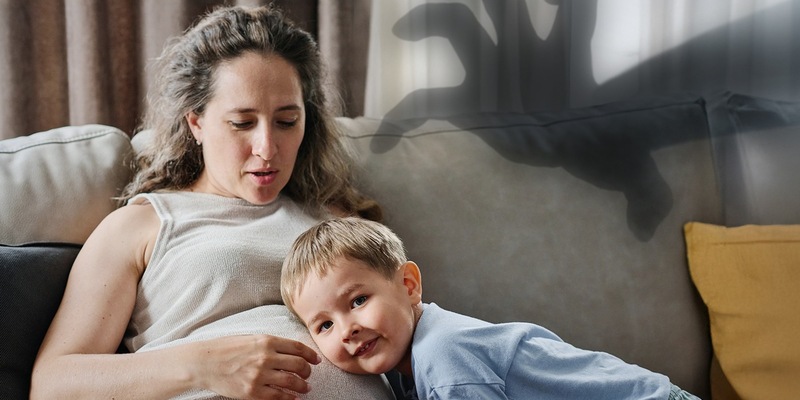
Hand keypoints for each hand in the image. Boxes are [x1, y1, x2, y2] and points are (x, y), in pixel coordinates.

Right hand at [193, 334, 320, 398]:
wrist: (204, 362)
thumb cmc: (226, 348)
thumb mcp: (251, 338)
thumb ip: (271, 344)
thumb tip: (292, 351)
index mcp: (266, 341)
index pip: (297, 347)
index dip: (310, 354)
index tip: (316, 360)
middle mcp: (266, 357)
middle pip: (299, 365)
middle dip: (308, 371)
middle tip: (308, 374)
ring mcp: (259, 375)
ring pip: (292, 382)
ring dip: (302, 386)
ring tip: (305, 387)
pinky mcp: (252, 391)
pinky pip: (278, 396)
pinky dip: (289, 398)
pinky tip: (292, 397)